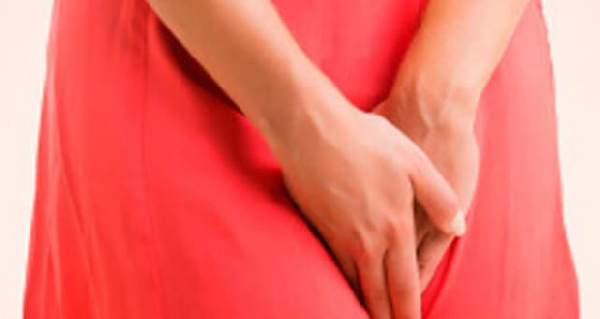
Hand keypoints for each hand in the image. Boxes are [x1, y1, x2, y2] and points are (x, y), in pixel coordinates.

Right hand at [273, 101, 464, 318]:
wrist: (313, 131)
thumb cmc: (367, 141)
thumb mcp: (415, 162)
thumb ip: (440, 198)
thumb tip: (459, 227)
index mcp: (395, 227)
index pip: (405, 284)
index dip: (409, 311)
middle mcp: (367, 241)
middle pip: (377, 294)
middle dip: (387, 318)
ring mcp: (339, 237)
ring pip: (354, 284)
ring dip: (363, 305)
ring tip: (369, 316)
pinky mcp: (319, 228)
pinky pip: (333, 267)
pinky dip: (343, 284)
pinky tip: (346, 285)